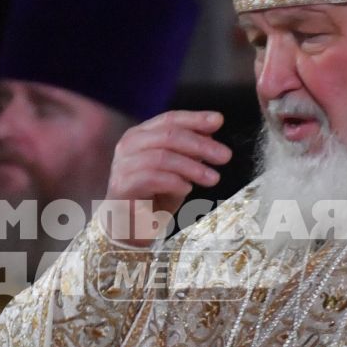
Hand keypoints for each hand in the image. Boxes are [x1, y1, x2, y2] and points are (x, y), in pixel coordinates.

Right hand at [98, 110, 228, 246]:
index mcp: (141, 135)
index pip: (169, 119)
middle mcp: (129, 145)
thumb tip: (210, 133)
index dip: (195, 118)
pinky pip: (152, 178)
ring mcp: (122, 165)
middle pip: (168, 135)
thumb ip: (190, 152)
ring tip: (212, 178)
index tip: (219, 121)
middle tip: (224, 156)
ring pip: (162, 156)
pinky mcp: (121, 186)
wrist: (131, 227)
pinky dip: (174, 182)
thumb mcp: (179, 171)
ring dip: (191, 167)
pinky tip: (187, 188)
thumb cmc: (155, 197)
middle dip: (200, 144)